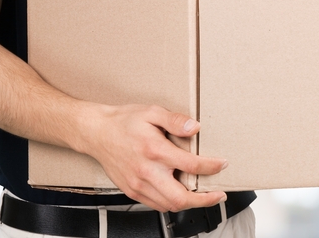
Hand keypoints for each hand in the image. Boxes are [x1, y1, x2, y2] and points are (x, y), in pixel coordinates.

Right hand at [83, 104, 227, 210]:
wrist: (96, 133)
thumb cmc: (124, 121)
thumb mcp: (151, 112)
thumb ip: (175, 120)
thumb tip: (194, 127)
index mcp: (154, 150)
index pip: (190, 165)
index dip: (211, 167)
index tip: (221, 165)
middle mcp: (146, 172)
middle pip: (180, 198)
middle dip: (204, 200)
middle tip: (218, 194)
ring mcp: (138, 185)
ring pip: (169, 205)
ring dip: (189, 204)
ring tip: (202, 195)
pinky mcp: (131, 191)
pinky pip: (155, 205)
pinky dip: (171, 203)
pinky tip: (179, 194)